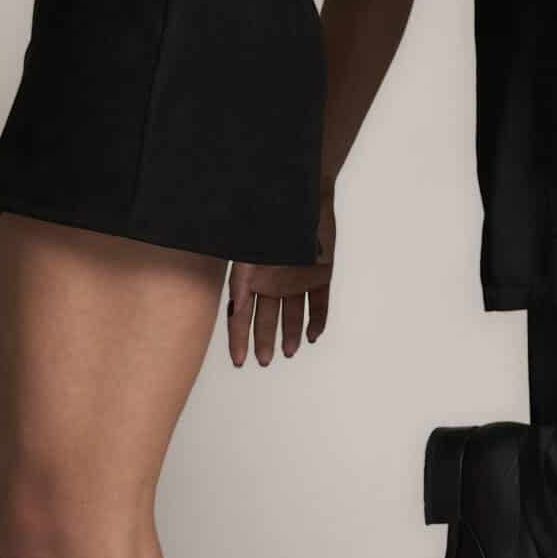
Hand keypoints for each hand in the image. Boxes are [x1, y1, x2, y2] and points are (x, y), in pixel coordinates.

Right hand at [225, 186, 334, 366]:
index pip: (241, 315)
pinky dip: (317, 320)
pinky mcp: (321, 275)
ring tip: (288, 353)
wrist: (302, 196)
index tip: (240, 360)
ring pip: (293, 314)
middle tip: (264, 361)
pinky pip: (319, 303)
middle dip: (264, 341)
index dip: (240, 338)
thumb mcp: (251, 253)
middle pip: (267, 318)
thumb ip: (241, 280)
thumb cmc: (271, 222)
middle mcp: (274, 281)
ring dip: (290, 333)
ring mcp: (298, 279)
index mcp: (253, 277)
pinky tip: (313, 335)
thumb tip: (235, 308)